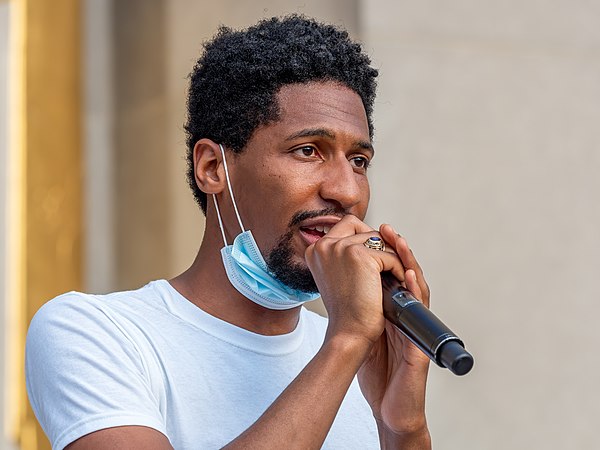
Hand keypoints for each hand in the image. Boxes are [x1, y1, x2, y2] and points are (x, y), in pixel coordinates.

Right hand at [304, 216, 405, 345]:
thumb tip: (376, 233)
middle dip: (379, 245)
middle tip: (388, 266)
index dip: (364, 239)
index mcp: (315, 249)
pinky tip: (397, 284)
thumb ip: (346, 254)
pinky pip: (390, 255)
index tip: (375, 261)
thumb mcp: (340, 276)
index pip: (346, 226)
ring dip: (391, 258)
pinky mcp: (360, 255)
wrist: (349, 333)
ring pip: (379, 241)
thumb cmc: (348, 311)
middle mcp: (324, 244)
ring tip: (393, 277)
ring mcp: (341, 248)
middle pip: (362, 227)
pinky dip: (398, 269)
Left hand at [358, 224, 430, 439]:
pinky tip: (408, 275)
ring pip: (417, 287)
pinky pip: (421, 313)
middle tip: (386, 228)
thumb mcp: (363, 332)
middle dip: (396, 249)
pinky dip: (416, 291)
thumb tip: (336, 283)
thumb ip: (358, 308)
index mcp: (392, 309)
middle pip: (405, 274)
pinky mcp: (420, 342)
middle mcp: (406, 313)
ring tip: (398, 241)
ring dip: (408, 262)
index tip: (370, 231)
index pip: (390, 274)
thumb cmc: (377, 370)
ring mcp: (414, 326)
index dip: (383, 252)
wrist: (388, 402)